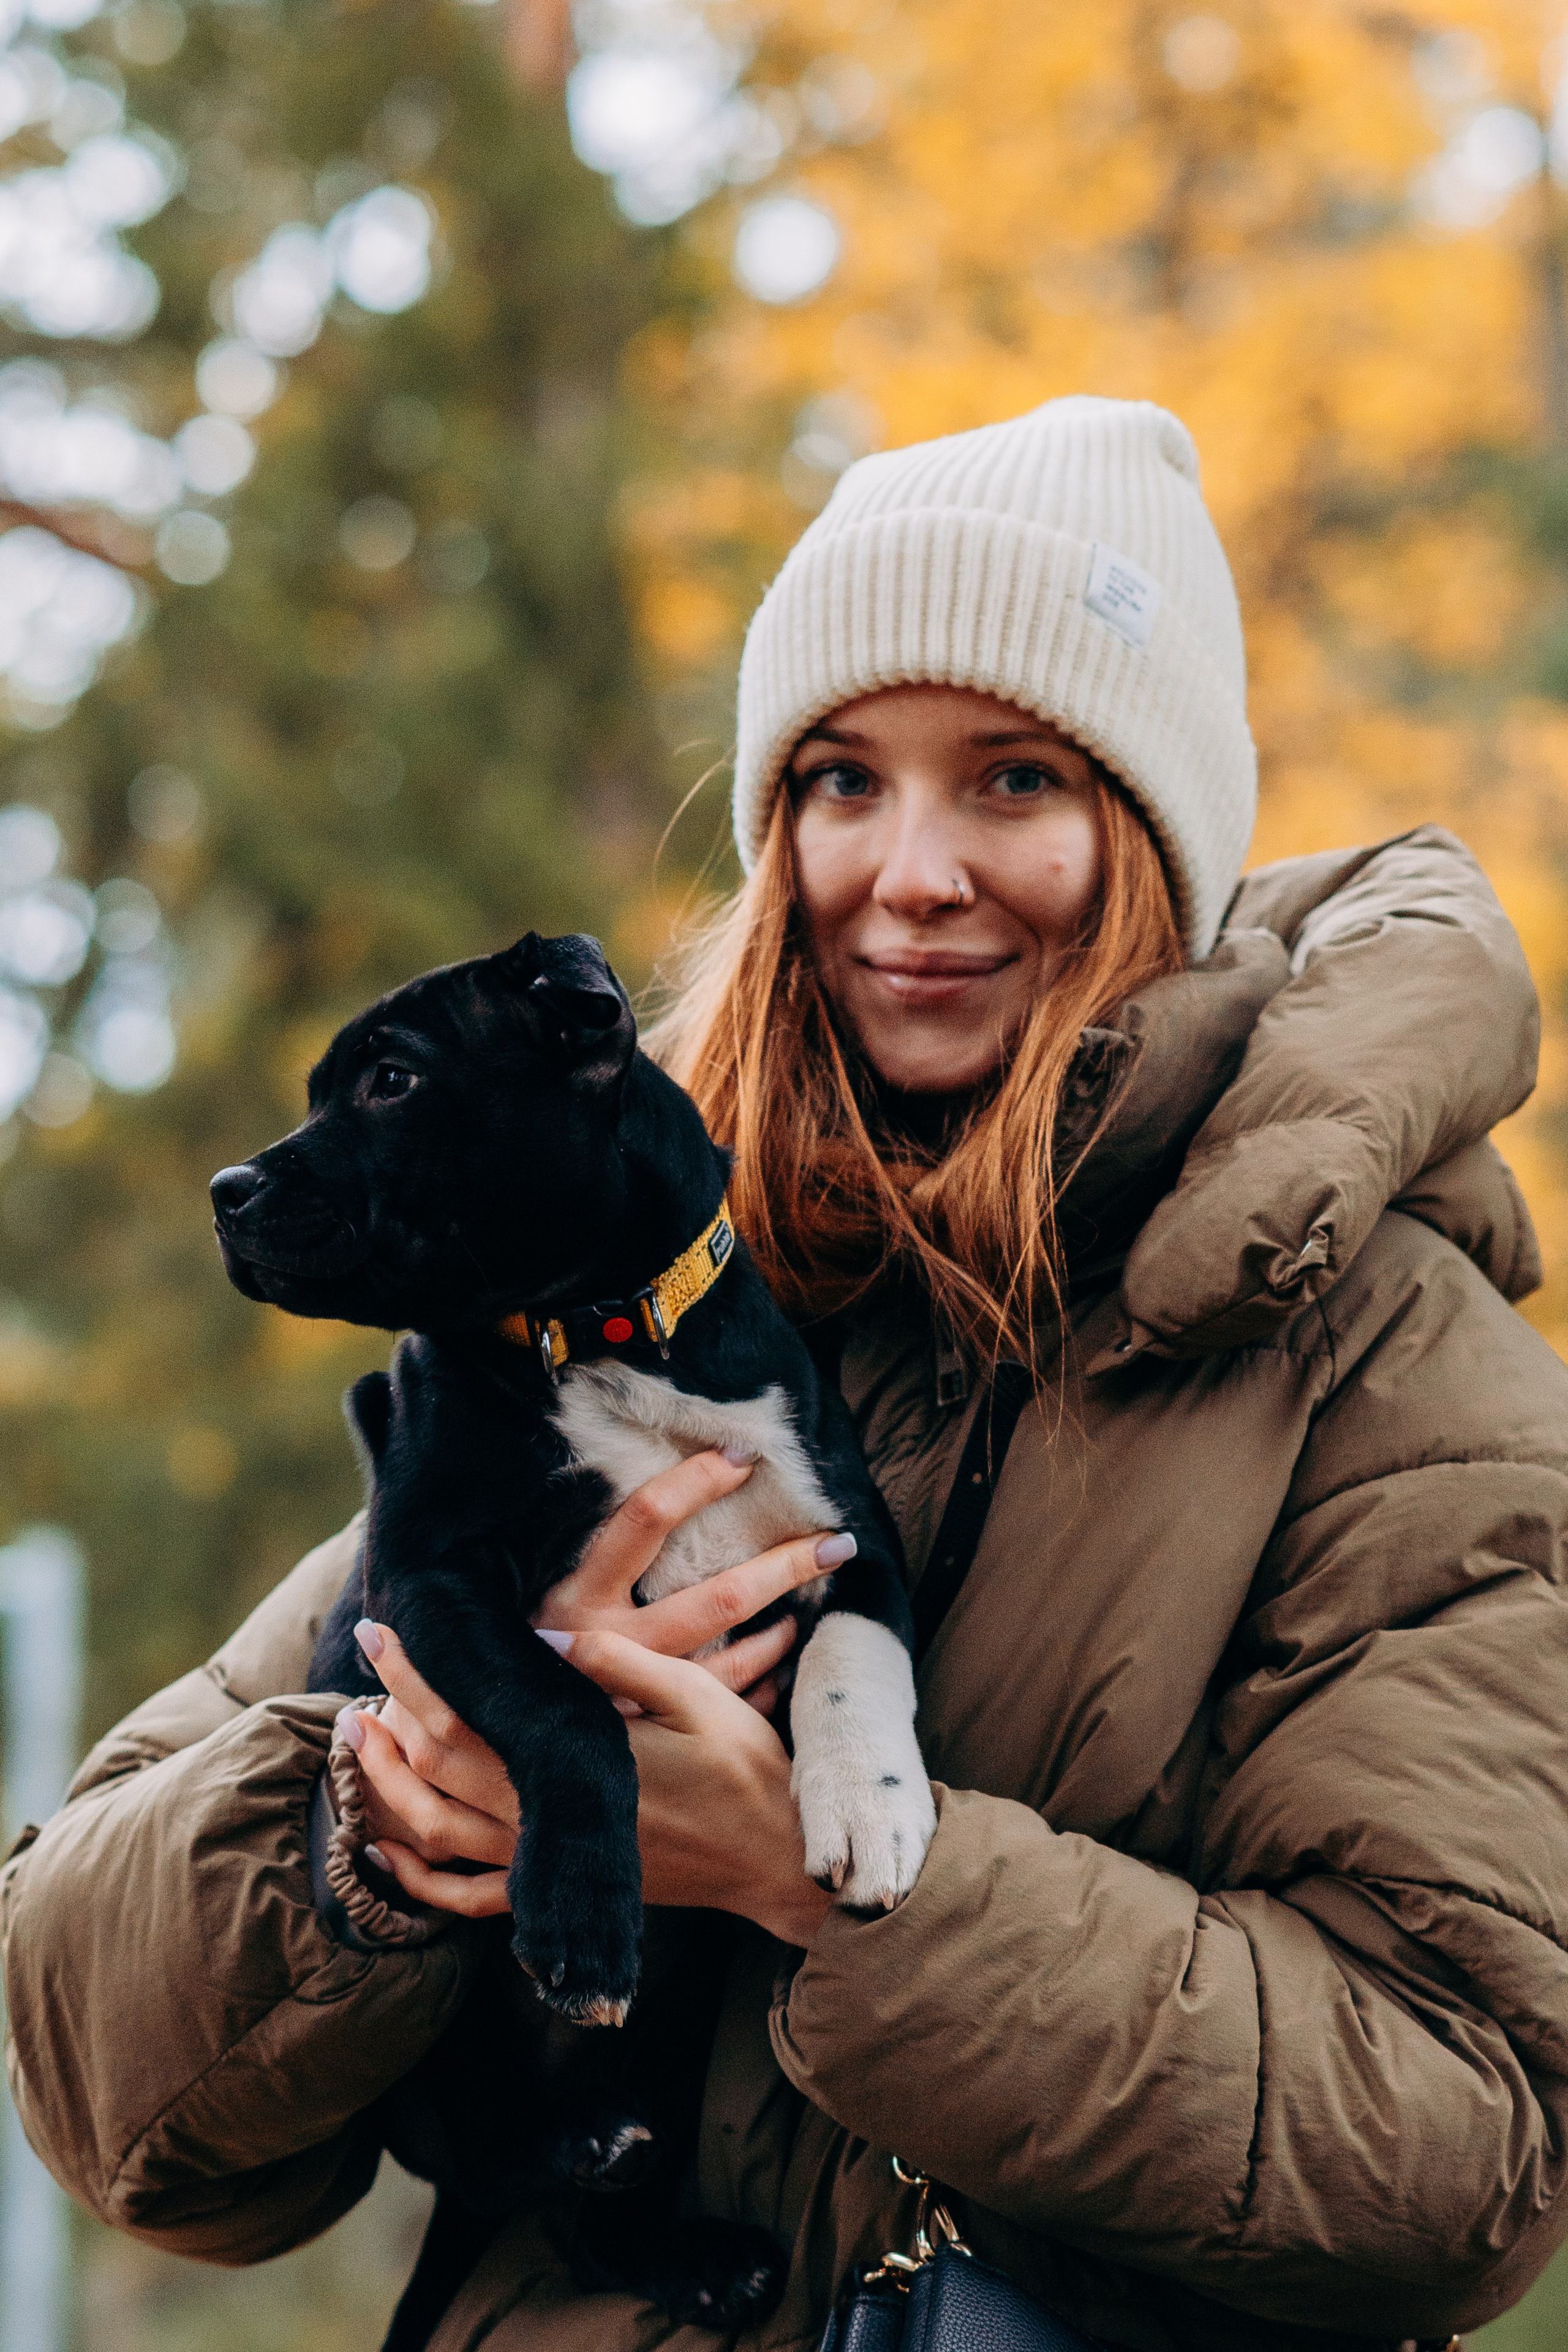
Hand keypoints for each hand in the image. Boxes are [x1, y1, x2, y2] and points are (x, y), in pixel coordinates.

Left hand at [344, 1449, 853, 1923]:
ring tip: (357, 1738)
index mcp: (566, 1772)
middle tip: (367, 1660)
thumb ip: (617, 1667)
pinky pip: (468, 1898)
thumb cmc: (742, 1768)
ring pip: (435, 1833)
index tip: (386, 1629)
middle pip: (433, 1771)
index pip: (463, 1720)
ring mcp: (544, 1864)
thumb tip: (544, 1639)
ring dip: (385, 1787)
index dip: (416, 1676)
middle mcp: (541, 1824)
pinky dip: (419, 1881)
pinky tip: (386, 1855)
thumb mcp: (695, 1697)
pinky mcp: (557, 1890)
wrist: (774, 1859)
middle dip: (387, 1715)